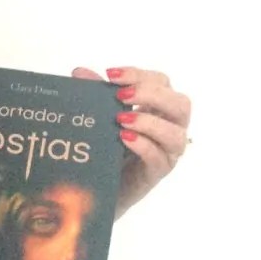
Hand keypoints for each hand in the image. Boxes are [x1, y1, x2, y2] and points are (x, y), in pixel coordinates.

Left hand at [71, 65, 192, 218]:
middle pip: (181, 104)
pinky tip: (124, 138)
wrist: (99, 187)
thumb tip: (79, 72)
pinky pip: (159, 158)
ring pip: (176, 134)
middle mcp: (170, 127)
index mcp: (159, 108)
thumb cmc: (107, 147)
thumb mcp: (101, 117)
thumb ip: (95, 95)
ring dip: (149, 122)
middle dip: (152, 95)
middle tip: (122, 96)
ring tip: (121, 119)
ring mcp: (167, 152)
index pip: (162, 82)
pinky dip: (143, 145)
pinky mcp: (158, 172)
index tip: (111, 74)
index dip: (139, 75)